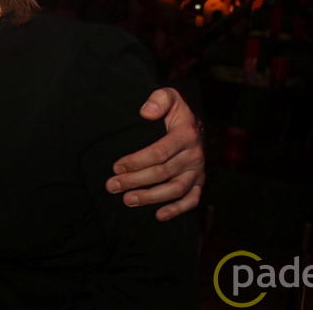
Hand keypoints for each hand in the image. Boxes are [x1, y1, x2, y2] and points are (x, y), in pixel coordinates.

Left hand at [105, 87, 204, 220]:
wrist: (192, 122)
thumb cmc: (173, 110)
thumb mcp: (168, 96)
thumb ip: (158, 99)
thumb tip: (146, 112)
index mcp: (185, 134)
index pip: (159, 152)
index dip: (137, 161)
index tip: (117, 166)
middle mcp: (194, 154)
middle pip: (163, 173)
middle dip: (135, 181)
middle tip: (112, 185)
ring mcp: (198, 170)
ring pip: (175, 189)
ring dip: (150, 198)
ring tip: (127, 200)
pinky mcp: (199, 182)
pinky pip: (192, 200)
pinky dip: (177, 210)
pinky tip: (158, 215)